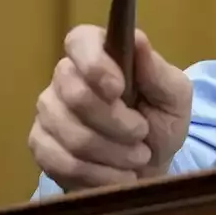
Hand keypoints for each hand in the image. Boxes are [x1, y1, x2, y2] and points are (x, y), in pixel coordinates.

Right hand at [29, 25, 193, 191]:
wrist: (149, 169)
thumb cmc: (163, 122)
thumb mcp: (174, 96)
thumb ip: (157, 71)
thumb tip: (138, 39)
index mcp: (102, 54)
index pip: (80, 40)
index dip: (94, 64)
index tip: (118, 89)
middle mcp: (67, 78)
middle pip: (75, 95)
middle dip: (117, 122)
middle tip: (141, 132)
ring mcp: (49, 112)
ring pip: (72, 135)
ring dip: (114, 152)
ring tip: (137, 156)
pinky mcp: (41, 146)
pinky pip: (63, 162)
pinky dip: (100, 174)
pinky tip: (119, 174)